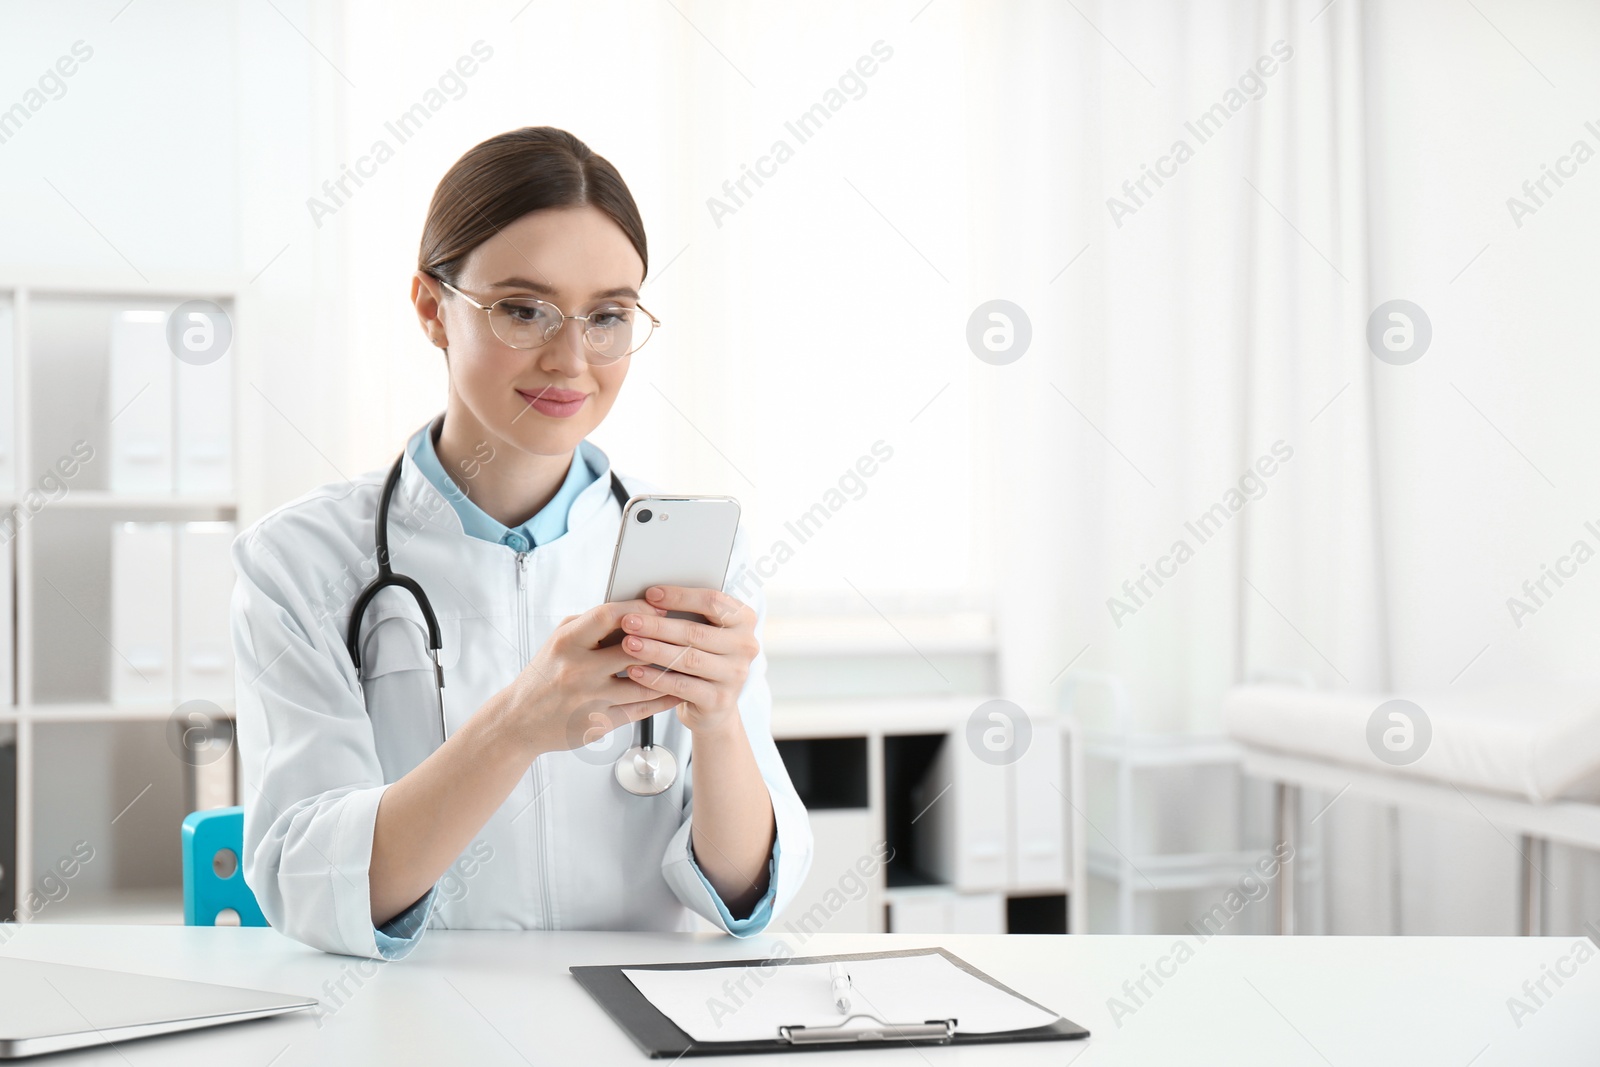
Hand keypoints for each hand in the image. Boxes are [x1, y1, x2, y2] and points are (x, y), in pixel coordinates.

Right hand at [498, 598, 686, 756]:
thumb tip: (635, 608)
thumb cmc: (546, 674)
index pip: (608, 616)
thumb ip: (592, 625)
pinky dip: (664, 698)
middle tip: (688, 633)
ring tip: (693, 662)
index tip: (662, 605)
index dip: (639, 609)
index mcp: (567, 642)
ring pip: (645, 682)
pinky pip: (642, 709)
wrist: (519, 720)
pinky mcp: (599, 723)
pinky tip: (679, 689)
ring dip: (672, 672)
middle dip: (663, 640)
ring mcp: (590, 698)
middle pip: (634, 649)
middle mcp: (578, 670)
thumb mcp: (561, 641)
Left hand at [616, 585, 758, 735]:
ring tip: (629, 643)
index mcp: (744, 619)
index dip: (680, 596)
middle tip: (629, 621)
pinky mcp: (720, 700)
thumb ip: (688, 613)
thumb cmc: (703, 657)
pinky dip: (656, 678)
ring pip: (688, 659)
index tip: (650, 594)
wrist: (714, 705)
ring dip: (654, 650)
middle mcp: (745, 646)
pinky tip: (635, 671)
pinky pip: (682, 686)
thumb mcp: (704, 631)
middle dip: (658, 626)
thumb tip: (649, 597)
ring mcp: (735, 674)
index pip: (713, 601)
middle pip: (696, 632)